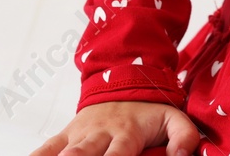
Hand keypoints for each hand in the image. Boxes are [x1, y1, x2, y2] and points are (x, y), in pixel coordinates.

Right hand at [30, 100, 197, 155]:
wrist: (123, 81)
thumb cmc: (148, 109)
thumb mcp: (173, 118)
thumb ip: (184, 135)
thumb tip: (182, 155)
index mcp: (126, 133)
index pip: (119, 154)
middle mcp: (100, 134)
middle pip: (85, 154)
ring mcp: (79, 135)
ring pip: (63, 152)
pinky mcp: (65, 135)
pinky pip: (45, 149)